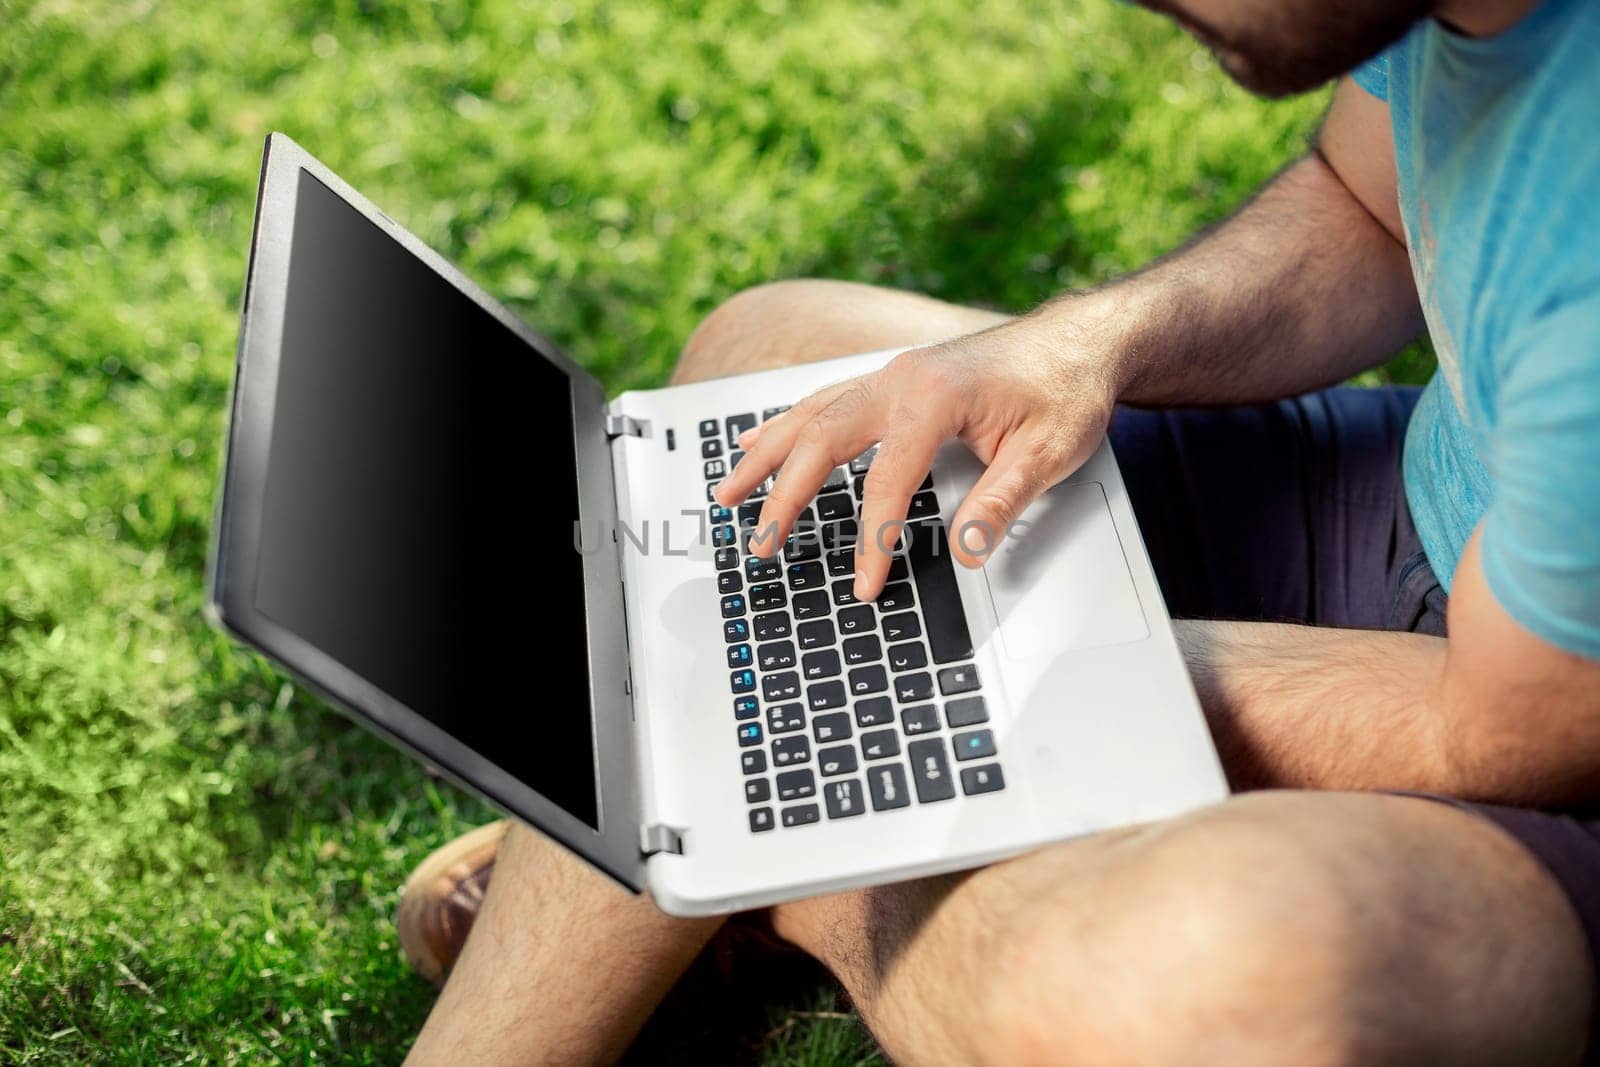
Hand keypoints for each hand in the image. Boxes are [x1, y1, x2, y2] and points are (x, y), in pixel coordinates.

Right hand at [712, 314, 1121, 598]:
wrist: (1082, 339)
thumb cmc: (1067, 389)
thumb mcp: (1048, 453)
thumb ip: (1001, 502)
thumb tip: (966, 551)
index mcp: (933, 398)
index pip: (887, 483)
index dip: (872, 540)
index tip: (864, 582)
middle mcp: (900, 379)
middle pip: (822, 442)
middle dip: (784, 496)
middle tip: (761, 542)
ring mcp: (891, 374)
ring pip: (811, 416)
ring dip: (767, 456)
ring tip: (729, 493)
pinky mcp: (893, 377)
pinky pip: (825, 401)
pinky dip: (788, 424)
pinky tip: (761, 440)